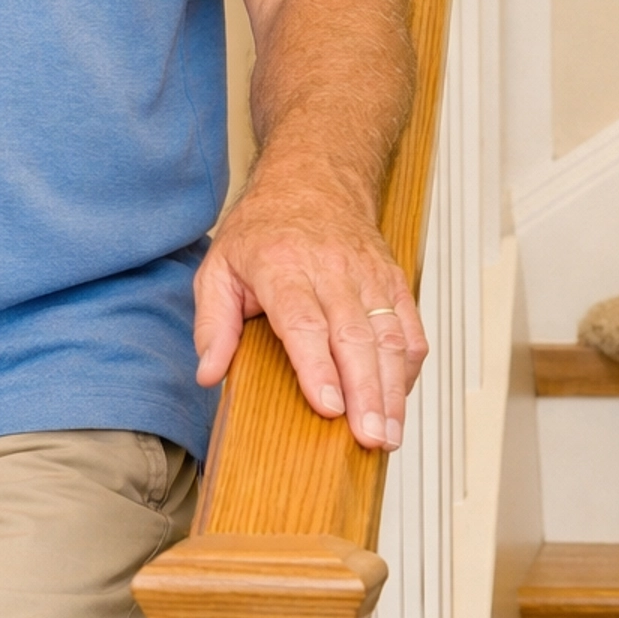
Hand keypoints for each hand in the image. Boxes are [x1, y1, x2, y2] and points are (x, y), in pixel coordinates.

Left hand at [193, 163, 427, 450]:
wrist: (313, 180)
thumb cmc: (263, 229)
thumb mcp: (218, 267)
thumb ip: (212, 323)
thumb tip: (209, 372)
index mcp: (281, 265)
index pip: (304, 321)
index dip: (317, 367)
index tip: (328, 407)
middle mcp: (330, 269)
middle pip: (354, 335)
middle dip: (365, 391)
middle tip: (369, 436)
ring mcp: (367, 275)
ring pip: (388, 335)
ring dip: (392, 389)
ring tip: (388, 434)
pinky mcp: (393, 281)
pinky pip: (409, 327)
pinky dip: (408, 368)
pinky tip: (399, 400)